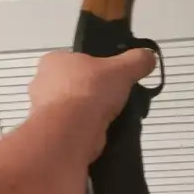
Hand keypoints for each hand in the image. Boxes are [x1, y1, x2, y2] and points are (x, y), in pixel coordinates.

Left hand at [29, 49, 155, 160]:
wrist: (70, 131)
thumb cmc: (90, 90)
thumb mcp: (121, 69)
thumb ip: (136, 61)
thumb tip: (150, 56)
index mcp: (54, 61)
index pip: (76, 62)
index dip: (95, 70)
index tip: (111, 81)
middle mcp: (43, 84)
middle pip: (75, 88)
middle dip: (93, 96)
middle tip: (114, 102)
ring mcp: (44, 111)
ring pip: (73, 111)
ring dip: (90, 117)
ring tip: (112, 122)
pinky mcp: (51, 135)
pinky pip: (73, 131)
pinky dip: (86, 134)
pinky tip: (101, 137)